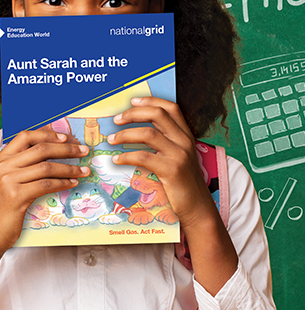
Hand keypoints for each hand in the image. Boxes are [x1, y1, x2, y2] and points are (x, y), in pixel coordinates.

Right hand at [0, 129, 88, 309]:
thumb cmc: (1, 208)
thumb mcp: (6, 181)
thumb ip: (22, 166)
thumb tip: (50, 153)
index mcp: (0, 158)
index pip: (25, 136)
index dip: (47, 134)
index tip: (66, 137)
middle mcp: (3, 166)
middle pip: (40, 149)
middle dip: (66, 148)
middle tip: (83, 150)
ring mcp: (8, 180)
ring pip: (46, 167)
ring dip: (69, 168)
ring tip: (84, 170)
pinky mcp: (16, 196)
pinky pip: (46, 184)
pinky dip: (62, 183)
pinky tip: (72, 183)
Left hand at [109, 97, 217, 227]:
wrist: (198, 208)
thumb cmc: (182, 184)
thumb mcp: (177, 158)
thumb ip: (164, 144)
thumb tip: (136, 132)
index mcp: (186, 135)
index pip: (171, 108)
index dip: (151, 101)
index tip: (132, 101)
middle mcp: (184, 141)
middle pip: (157, 114)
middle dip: (133, 114)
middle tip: (116, 120)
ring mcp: (179, 155)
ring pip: (147, 133)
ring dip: (125, 135)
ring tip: (111, 139)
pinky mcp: (172, 170)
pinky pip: (143, 156)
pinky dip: (126, 156)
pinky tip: (117, 160)